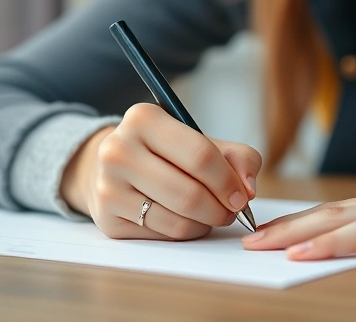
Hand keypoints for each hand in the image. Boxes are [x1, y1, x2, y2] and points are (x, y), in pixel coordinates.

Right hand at [61, 103, 261, 240]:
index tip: (242, 196)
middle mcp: (117, 150)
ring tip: (211, 213)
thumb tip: (248, 189)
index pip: (200, 155)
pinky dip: (185, 232)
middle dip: (221, 209)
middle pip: (189, 194)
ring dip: (205, 223)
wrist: (119, 166)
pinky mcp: (107, 220)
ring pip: (177, 221)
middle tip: (231, 210)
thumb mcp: (204, 141)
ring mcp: (108, 187)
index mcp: (143, 119)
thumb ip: (238, 157)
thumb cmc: (169, 153)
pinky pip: (163, 235)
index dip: (228, 181)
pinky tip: (186, 219)